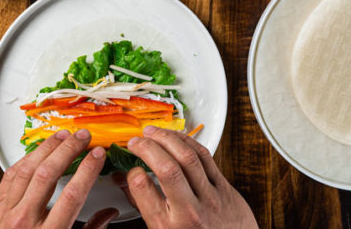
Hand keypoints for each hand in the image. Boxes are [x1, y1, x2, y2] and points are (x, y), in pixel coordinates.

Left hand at [0, 129, 118, 228]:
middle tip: (83, 137)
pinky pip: (9, 177)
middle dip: (68, 150)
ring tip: (62, 136)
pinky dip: (24, 160)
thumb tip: (108, 215)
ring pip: (26, 170)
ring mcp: (5, 214)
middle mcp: (24, 222)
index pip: (72, 194)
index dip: (87, 169)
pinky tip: (36, 152)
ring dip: (46, 148)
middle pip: (48, 174)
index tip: (98, 154)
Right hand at [122, 126, 257, 228]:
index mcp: (168, 227)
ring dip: (166, 137)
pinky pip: (205, 157)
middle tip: (135, 141)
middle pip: (167, 168)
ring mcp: (210, 199)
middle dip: (147, 147)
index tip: (131, 169)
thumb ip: (143, 206)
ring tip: (152, 132)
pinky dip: (188, 142)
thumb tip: (125, 181)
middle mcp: (189, 212)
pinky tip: (176, 137)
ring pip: (188, 157)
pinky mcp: (225, 189)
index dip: (132, 172)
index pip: (143, 188)